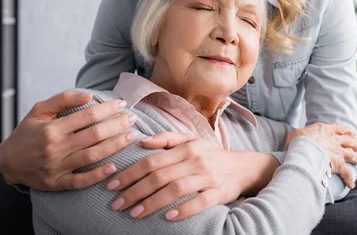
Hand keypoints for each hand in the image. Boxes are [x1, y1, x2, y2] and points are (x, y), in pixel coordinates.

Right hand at [0, 91, 136, 189]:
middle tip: (133, 119)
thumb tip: (89, 95)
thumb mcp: (39, 110)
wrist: (7, 162)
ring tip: (131, 137)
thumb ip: (63, 99)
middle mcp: (55, 148)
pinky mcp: (57, 183)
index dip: (108, 109)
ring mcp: (56, 167)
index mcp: (52, 128)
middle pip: (94, 135)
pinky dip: (97, 175)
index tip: (123, 105)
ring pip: (92, 156)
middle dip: (117, 126)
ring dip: (115, 146)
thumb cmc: (27, 133)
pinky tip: (113, 167)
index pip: (87, 116)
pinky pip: (80, 181)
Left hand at [108, 132, 276, 220]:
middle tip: (117, 204)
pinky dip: (183, 210)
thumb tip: (141, 140)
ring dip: (153, 202)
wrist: (243, 167)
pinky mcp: (218, 193)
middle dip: (135, 191)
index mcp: (186, 148)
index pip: (152, 160)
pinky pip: (199, 202)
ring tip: (135, 213)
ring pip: (176, 189)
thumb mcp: (191, 140)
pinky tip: (168, 218)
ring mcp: (207, 177)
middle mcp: (195, 161)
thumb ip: (167, 138)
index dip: (131, 173)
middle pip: (160, 176)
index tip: (112, 185)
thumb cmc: (211, 155)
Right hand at [286, 122, 356, 188]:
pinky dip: (349, 179)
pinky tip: (351, 185)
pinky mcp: (339, 164)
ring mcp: (338, 152)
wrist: (304, 149)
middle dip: (355, 143)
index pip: (338, 129)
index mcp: (325, 130)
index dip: (346, 131)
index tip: (352, 133)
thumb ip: (301, 135)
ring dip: (356, 158)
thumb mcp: (297, 133)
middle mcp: (334, 140)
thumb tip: (298, 139)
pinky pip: (347, 173)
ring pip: (351, 154)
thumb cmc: (299, 141)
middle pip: (348, 141)